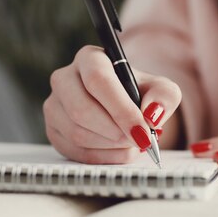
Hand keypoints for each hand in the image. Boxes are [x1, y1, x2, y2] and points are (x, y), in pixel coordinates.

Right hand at [44, 45, 181, 163]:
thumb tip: (151, 115)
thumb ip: (164, 97)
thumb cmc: (139, 95)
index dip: (121, 110)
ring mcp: (53, 105)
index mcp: (90, 58)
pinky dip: (101, 158)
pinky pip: (73, 151)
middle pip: (81, 110)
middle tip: (140, 142)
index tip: (143, 132)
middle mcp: (64, 78)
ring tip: (132, 144)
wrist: (123, 109)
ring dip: (110, 146)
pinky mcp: (52, 130)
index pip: (98, 80)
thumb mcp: (161, 89)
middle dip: (115, 132)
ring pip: (76, 133)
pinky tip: (118, 152)